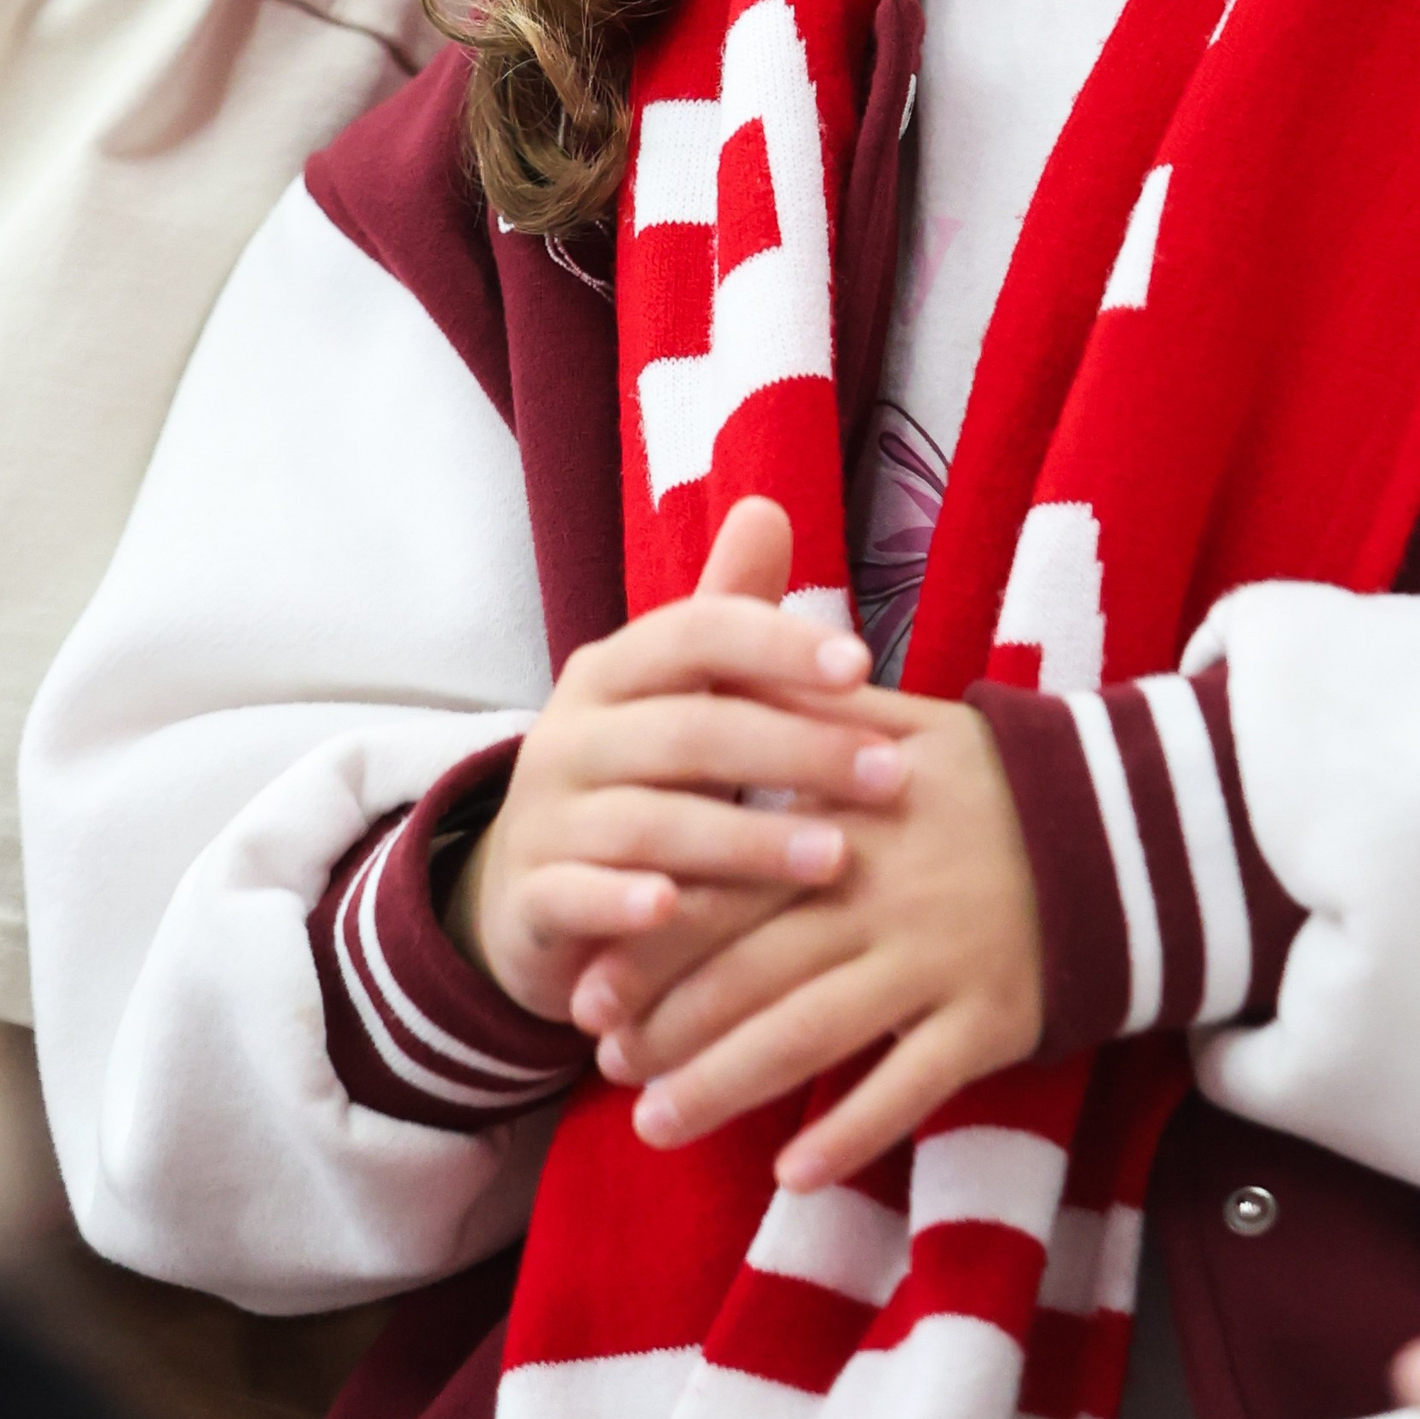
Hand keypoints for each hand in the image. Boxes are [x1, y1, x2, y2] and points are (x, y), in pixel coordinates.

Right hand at [444, 500, 906, 1020]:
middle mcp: (570, 734)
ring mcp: (545, 819)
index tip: (863, 665)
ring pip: (648, 823)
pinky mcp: (529, 902)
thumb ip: (729, 612)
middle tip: (890, 775)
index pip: (696, 632)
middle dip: (797, 750)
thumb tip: (768, 506)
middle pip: (690, 730)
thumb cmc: (643, 774)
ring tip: (836, 858)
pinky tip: (673, 912)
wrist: (530, 890)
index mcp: (613, 669)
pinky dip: (621, 906)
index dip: (777, 643)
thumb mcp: (681, 694)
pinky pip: (573, 899)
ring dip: (747, 843)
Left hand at [586, 691, 1042, 1188]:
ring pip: (811, 1034)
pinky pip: (912, 1087)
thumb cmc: (1001, 777)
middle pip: (753, 968)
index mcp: (853, 817)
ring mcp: (941, 958)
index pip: (730, 883)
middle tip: (604, 1066)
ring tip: (655, 1128)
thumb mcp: (906, 725)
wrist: (1138, 823)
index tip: (586, 986)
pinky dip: (851, 1132)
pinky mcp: (995, 1018)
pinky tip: (793, 1171)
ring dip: (725, 1087)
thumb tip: (713, 689)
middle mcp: (886, 892)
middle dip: (669, 1026)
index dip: (652, 940)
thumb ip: (808, 716)